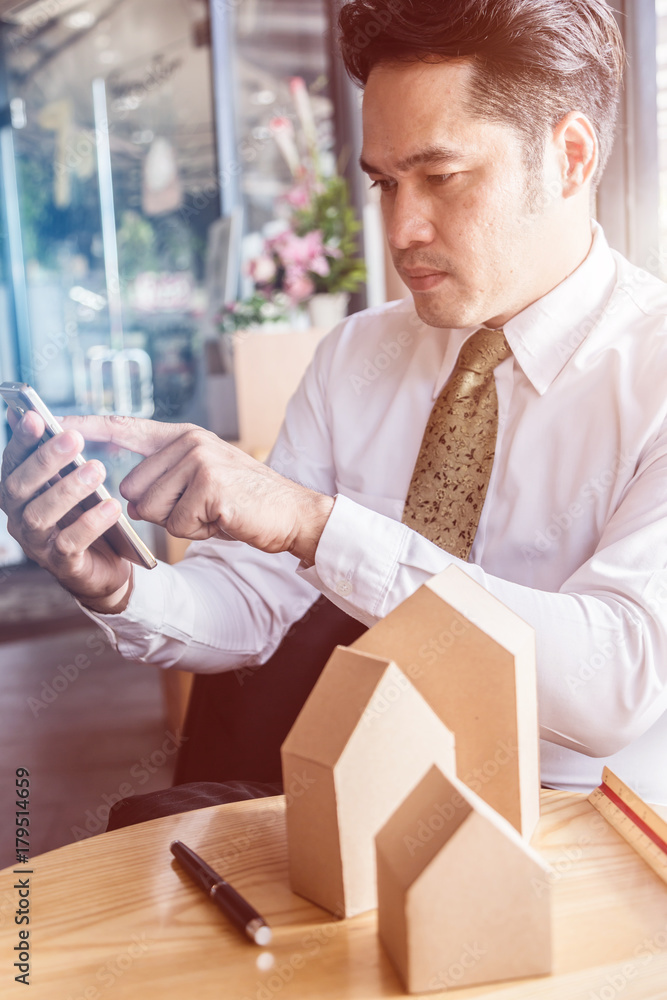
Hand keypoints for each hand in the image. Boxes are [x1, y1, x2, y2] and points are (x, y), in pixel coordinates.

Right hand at [0, 409, 132, 611]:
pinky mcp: (62, 564)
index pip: (12, 463)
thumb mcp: (66, 481)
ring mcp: (37, 543)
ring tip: (96, 469)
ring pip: (39, 515)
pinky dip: (90, 523)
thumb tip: (29, 413)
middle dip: (45, 460)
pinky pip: (70, 543)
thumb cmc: (81, 516)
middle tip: (74, 438)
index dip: (21, 440)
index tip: (36, 416)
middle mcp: (19, 518)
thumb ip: (51, 454)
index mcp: (19, 493)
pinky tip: (111, 506)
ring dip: (67, 490)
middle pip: (19, 487)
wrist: (105, 566)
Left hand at [60, 415, 333, 564]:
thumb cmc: (244, 503)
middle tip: (202, 508)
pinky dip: (198, 532)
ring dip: (180, 524)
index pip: (127, 427)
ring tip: (214, 513)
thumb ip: (165, 476)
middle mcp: (189, 441)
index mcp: (184, 436)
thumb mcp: (202, 480)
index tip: (60, 424)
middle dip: (161, 511)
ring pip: (153, 510)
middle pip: (134, 490)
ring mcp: (200, 460)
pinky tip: (223, 520)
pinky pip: (177, 524)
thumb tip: (125, 495)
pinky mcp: (209, 485)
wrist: (292, 513)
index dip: (90, 426)